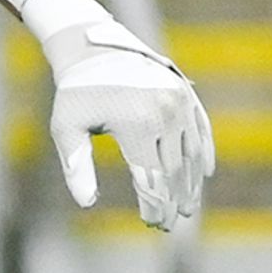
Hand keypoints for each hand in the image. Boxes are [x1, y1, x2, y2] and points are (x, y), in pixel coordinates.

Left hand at [44, 16, 215, 230]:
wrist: (93, 49)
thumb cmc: (76, 92)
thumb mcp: (66, 127)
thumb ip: (76, 165)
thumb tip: (86, 203)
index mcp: (137, 125)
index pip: (151, 179)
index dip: (153, 205)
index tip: (151, 223)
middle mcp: (164, 114)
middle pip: (174, 171)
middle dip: (173, 200)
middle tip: (170, 223)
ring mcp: (180, 104)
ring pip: (192, 154)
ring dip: (192, 184)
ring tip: (187, 207)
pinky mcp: (187, 95)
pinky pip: (202, 130)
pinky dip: (205, 154)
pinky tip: (205, 175)